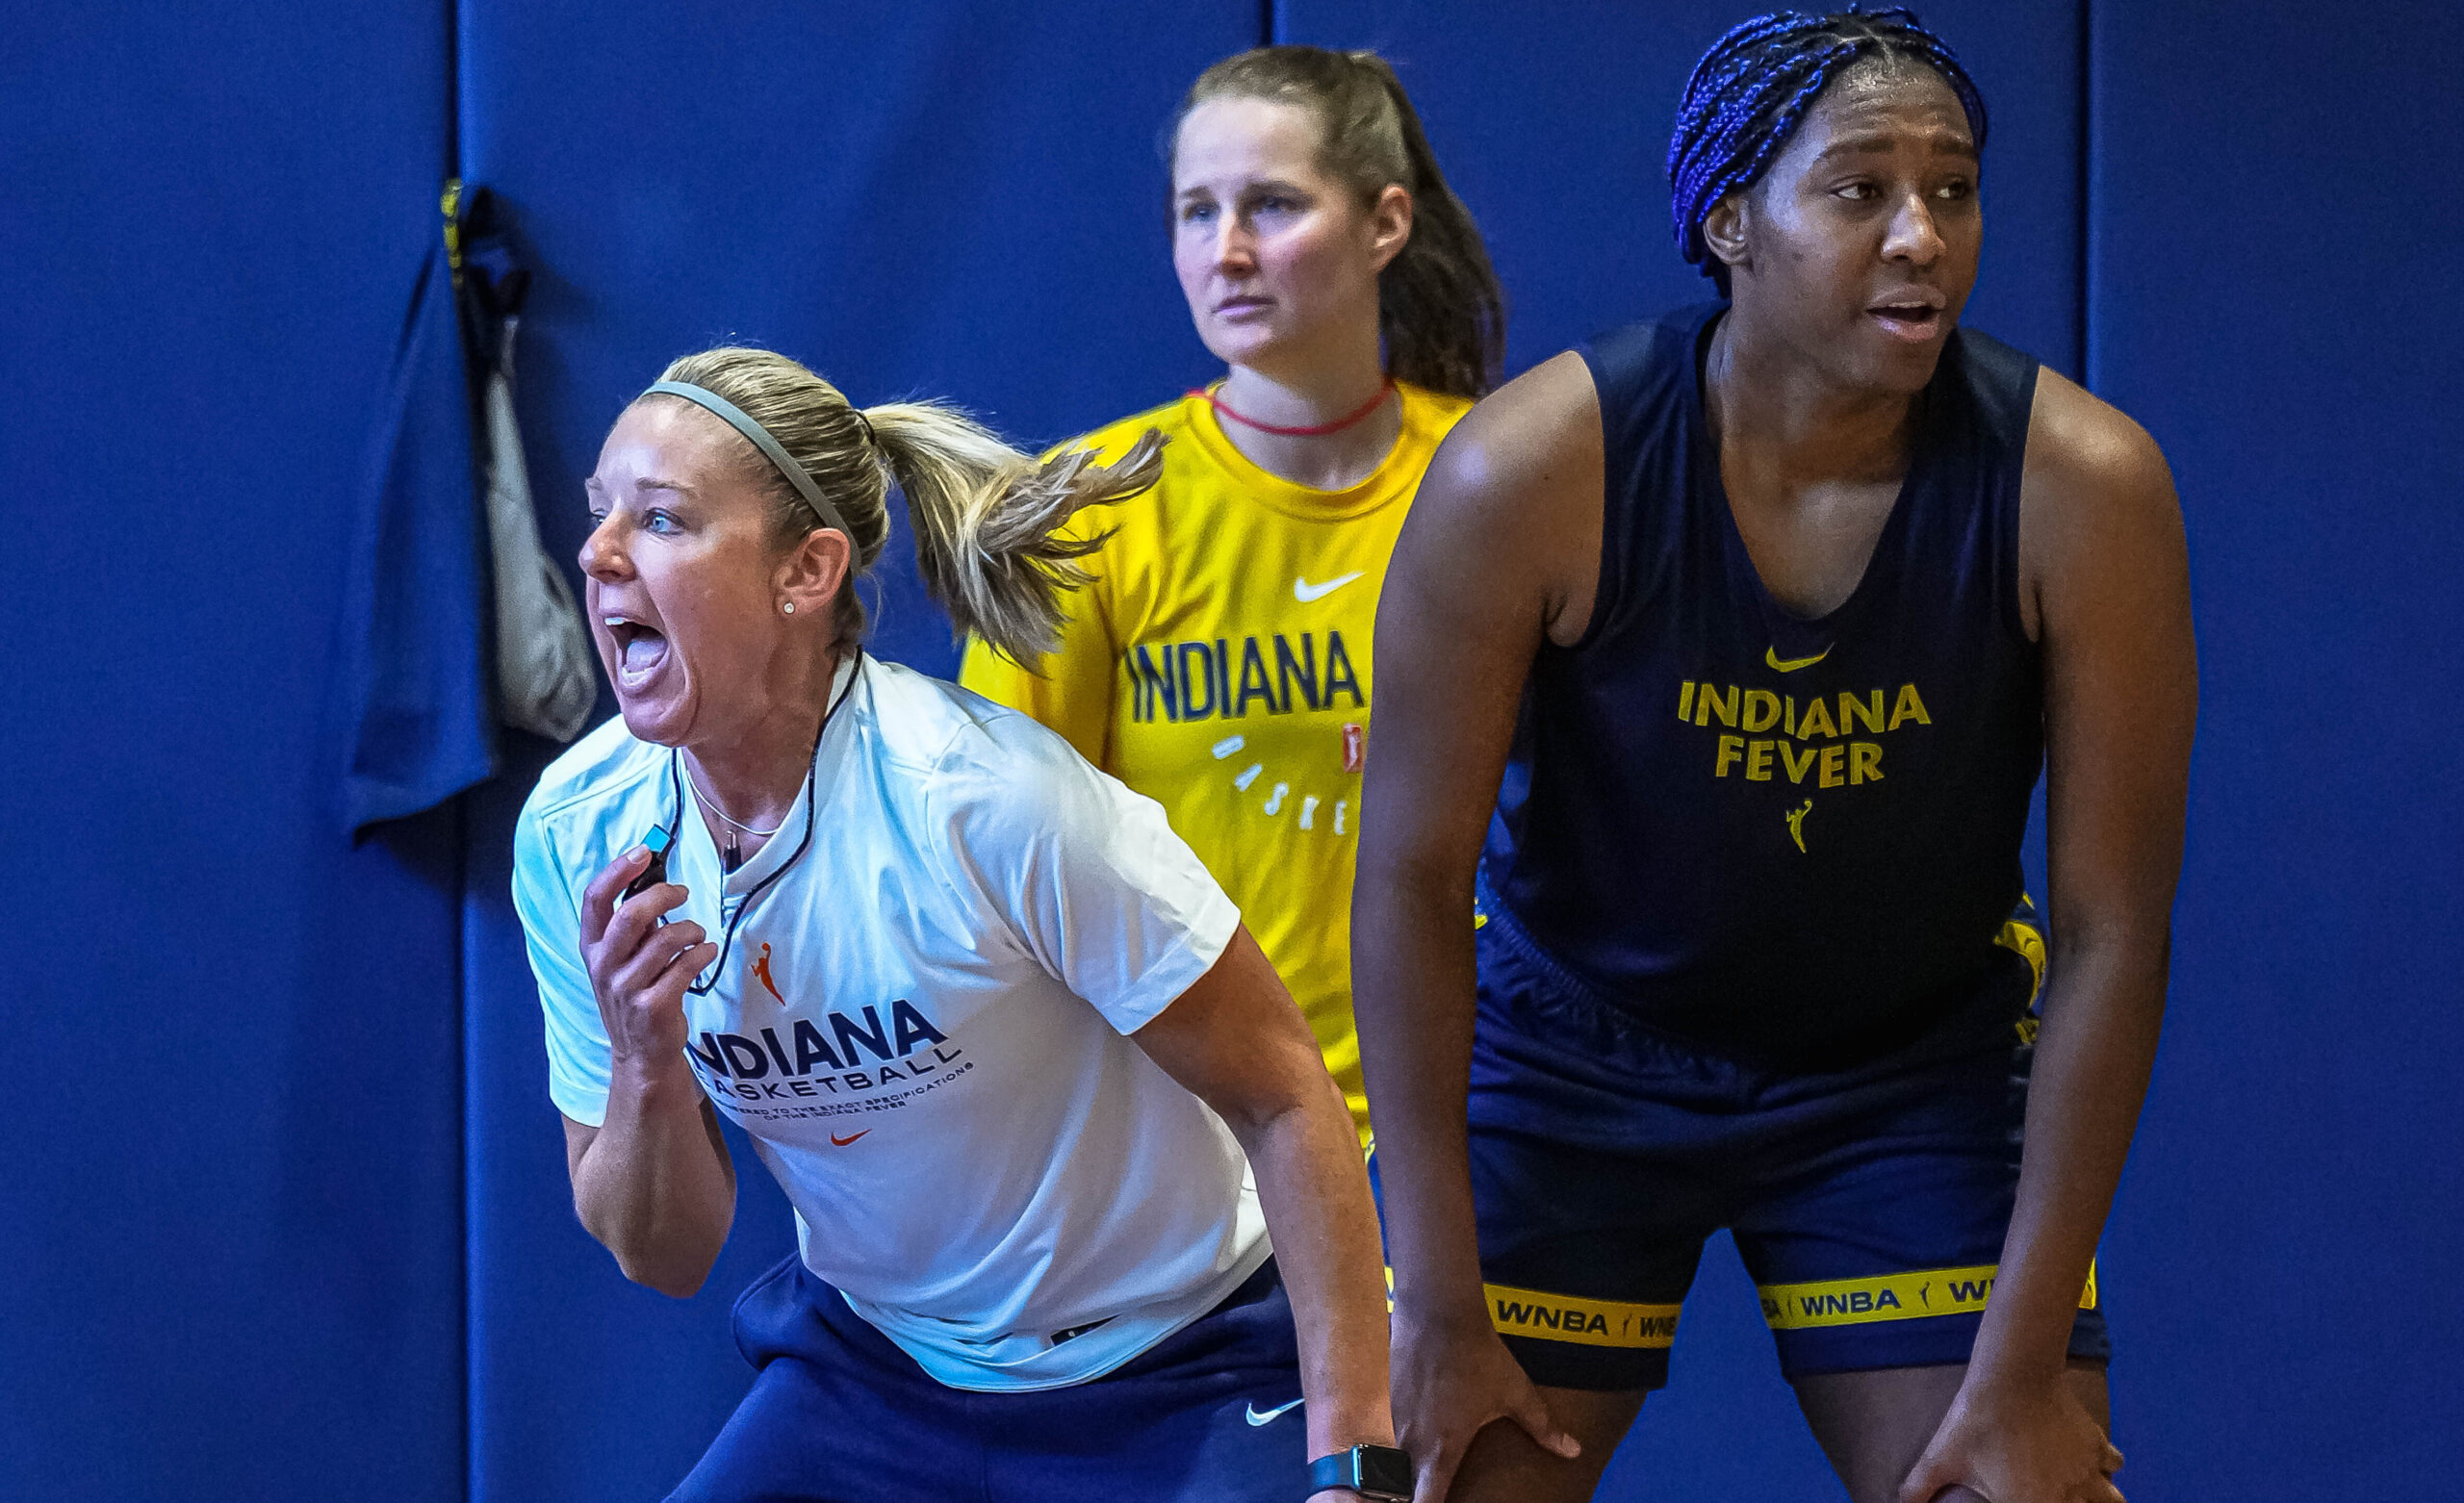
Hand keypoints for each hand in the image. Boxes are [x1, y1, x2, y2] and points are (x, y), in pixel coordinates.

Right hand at [579, 846, 717, 1067]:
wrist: (641, 1052)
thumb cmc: (635, 991)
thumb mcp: (621, 958)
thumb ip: (632, 924)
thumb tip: (655, 875)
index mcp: (592, 946)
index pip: (595, 899)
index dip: (618, 871)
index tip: (644, 852)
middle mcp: (604, 966)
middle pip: (630, 915)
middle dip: (663, 895)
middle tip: (683, 893)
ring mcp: (626, 989)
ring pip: (665, 940)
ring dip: (691, 929)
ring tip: (698, 934)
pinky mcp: (653, 1007)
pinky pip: (685, 966)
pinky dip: (703, 953)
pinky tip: (707, 952)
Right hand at [1392, 1299, 1579, 1501]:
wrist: (1438, 1310)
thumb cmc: (1479, 1356)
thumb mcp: (1515, 1393)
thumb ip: (1543, 1427)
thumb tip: (1574, 1451)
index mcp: (1442, 1450)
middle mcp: (1411, 1442)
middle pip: (1406, 1488)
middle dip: (1422, 1493)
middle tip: (1441, 1488)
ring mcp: (1396, 1420)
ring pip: (1399, 1460)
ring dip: (1413, 1468)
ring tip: (1432, 1467)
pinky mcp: (1390, 1400)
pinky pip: (1397, 1434)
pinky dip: (1409, 1441)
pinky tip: (1429, 1426)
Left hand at [1900, 1369, 2122, 1502]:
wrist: (2013, 1375)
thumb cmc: (1977, 1420)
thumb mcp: (1941, 1458)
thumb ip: (1919, 1487)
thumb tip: (1900, 1501)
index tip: (2019, 1499)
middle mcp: (2067, 1495)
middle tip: (2049, 1494)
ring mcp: (2087, 1471)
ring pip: (2111, 1500)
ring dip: (2099, 1499)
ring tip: (2081, 1496)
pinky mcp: (2096, 1443)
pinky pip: (2113, 1463)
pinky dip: (2105, 1465)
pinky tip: (2089, 1460)